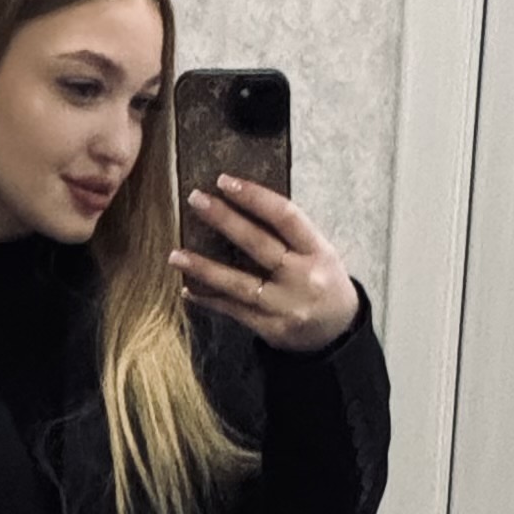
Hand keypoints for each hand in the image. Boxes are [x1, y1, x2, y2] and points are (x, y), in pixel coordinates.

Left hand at [171, 176, 361, 351]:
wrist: (337, 332)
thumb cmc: (322, 281)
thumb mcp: (319, 252)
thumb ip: (288, 234)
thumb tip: (239, 204)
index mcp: (319, 251)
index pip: (285, 216)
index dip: (254, 196)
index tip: (225, 181)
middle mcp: (303, 278)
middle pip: (258, 244)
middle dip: (224, 219)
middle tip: (196, 199)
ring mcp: (286, 306)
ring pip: (239, 284)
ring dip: (204, 268)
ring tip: (176, 254)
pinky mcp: (271, 328)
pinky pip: (234, 310)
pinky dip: (209, 299)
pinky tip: (188, 288)